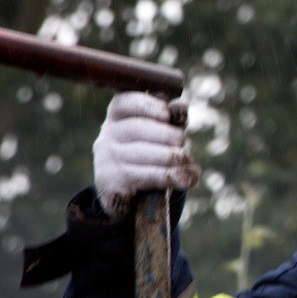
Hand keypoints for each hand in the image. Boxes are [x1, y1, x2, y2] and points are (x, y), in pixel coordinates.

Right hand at [93, 92, 199, 218]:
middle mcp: (107, 135)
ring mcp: (106, 158)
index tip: (167, 114)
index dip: (147, 106)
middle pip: (136, 129)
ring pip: (142, 154)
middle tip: (182, 141)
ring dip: (172, 158)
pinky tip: (186, 179)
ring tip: (190, 165)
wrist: (128, 195)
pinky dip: (170, 177)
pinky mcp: (111, 181)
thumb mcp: (159, 134)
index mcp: (118, 116)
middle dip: (166, 135)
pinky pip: (144, 176)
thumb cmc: (148, 154)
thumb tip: (181, 105)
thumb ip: (170, 120)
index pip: (125, 102)